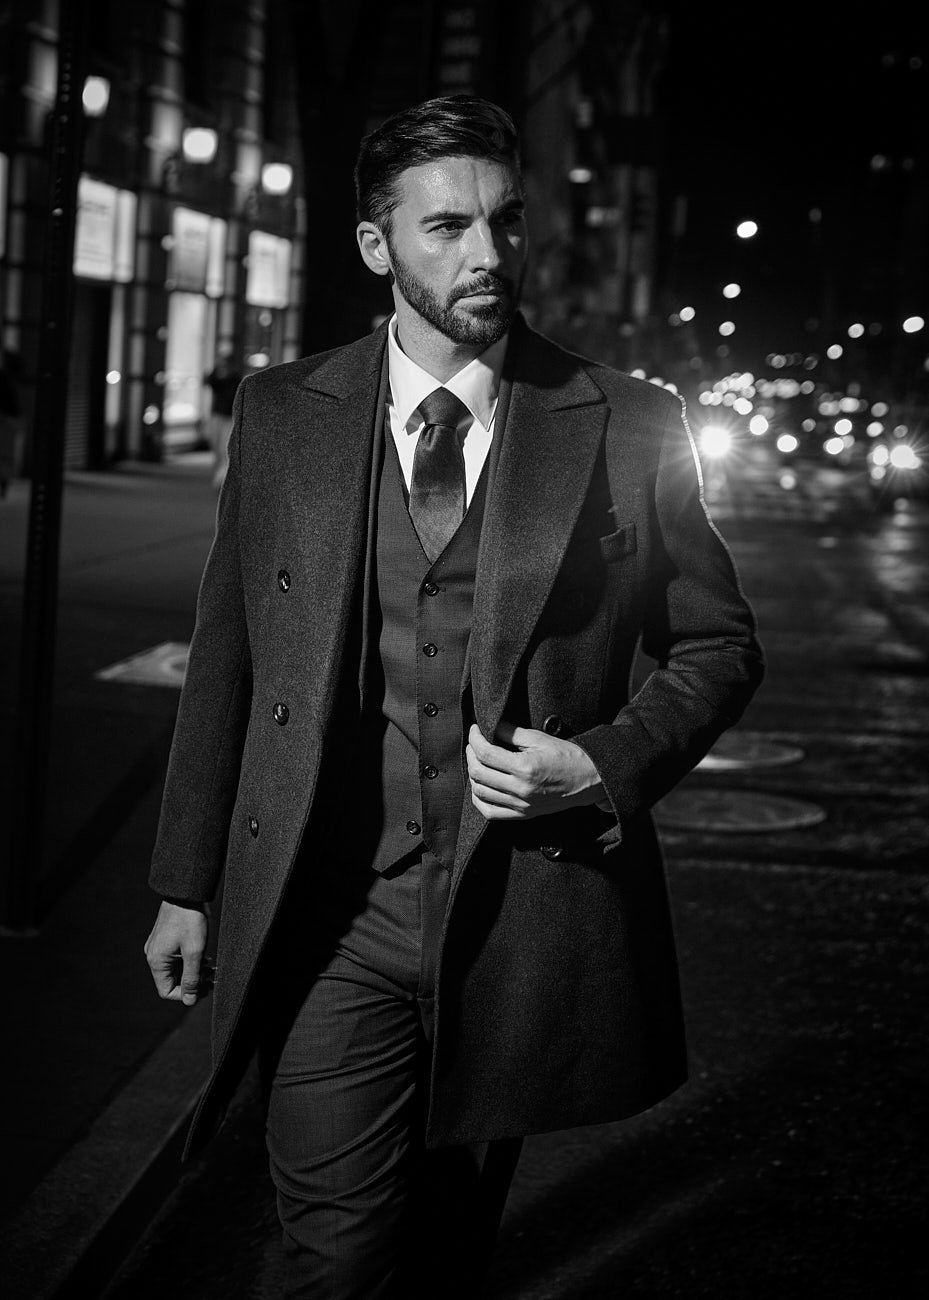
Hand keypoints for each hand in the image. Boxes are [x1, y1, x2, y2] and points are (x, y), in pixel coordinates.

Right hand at [144, 900, 209, 1006]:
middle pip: (172, 981)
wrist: (185, 893)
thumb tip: (189, 1000)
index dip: (185, 994)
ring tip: (210, 967)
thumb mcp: (194, 952)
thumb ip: (191, 978)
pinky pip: (176, 959)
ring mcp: (159, 947)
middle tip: (212, 977)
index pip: (167, 991)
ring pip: (176, 970)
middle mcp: (154, 956)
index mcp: (157, 961)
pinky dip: (189, 961)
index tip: (204, 988)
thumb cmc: (190, 920)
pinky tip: (204, 958)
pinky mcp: (165, 940)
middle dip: (193, 981)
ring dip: (193, 971)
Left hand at [466, 722, 605, 820]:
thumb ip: (512, 733)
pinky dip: (479, 799)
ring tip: (477, 761)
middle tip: (474, 744)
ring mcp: (521, 805)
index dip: (475, 739)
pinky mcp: (523, 814)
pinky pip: (490, 812)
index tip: (475, 730)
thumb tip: (491, 728)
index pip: (486, 753)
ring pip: (480, 792)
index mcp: (525, 767)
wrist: (589, 780)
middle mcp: (520, 789)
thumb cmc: (567, 756)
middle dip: (470, 754)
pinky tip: (480, 786)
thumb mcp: (540, 738)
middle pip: (478, 773)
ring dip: (473, 775)